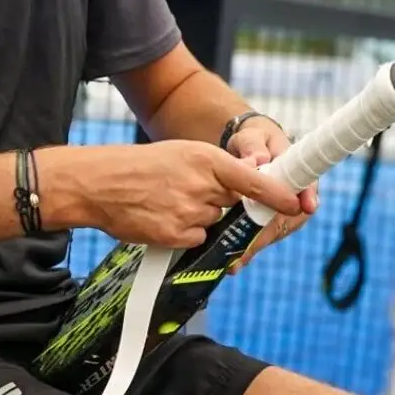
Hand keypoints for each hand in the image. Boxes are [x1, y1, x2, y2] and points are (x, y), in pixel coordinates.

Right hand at [54, 137, 304, 250]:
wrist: (98, 184)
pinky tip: (160, 219)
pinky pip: (195, 240)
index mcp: (206, 160)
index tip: (295, 204)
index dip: (277, 195)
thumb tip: (243, 186)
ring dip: (197, 219)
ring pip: (212, 224)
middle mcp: (202, 186)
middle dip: (219, 204)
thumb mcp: (180, 154)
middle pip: (232, 206)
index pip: (253, 181)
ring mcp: (189, 212)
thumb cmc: (139, 167)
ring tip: (165, 203)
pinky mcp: (176, 235)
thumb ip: (214, 170)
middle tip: (187, 194)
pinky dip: (182, 234)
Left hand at [223, 116, 317, 272]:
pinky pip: (262, 237)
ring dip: (256, 245)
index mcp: (297, 170)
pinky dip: (247, 249)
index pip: (308, 186)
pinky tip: (233, 262)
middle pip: (290, 218)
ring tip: (237, 260)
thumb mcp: (252, 137)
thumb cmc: (253, 140)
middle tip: (253, 245)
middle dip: (270, 233)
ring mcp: (282, 210)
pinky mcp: (267, 221)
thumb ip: (253, 147)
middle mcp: (294, 195)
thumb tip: (258, 161)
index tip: (307, 206)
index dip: (308, 198)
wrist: (246, 150)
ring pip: (275, 232)